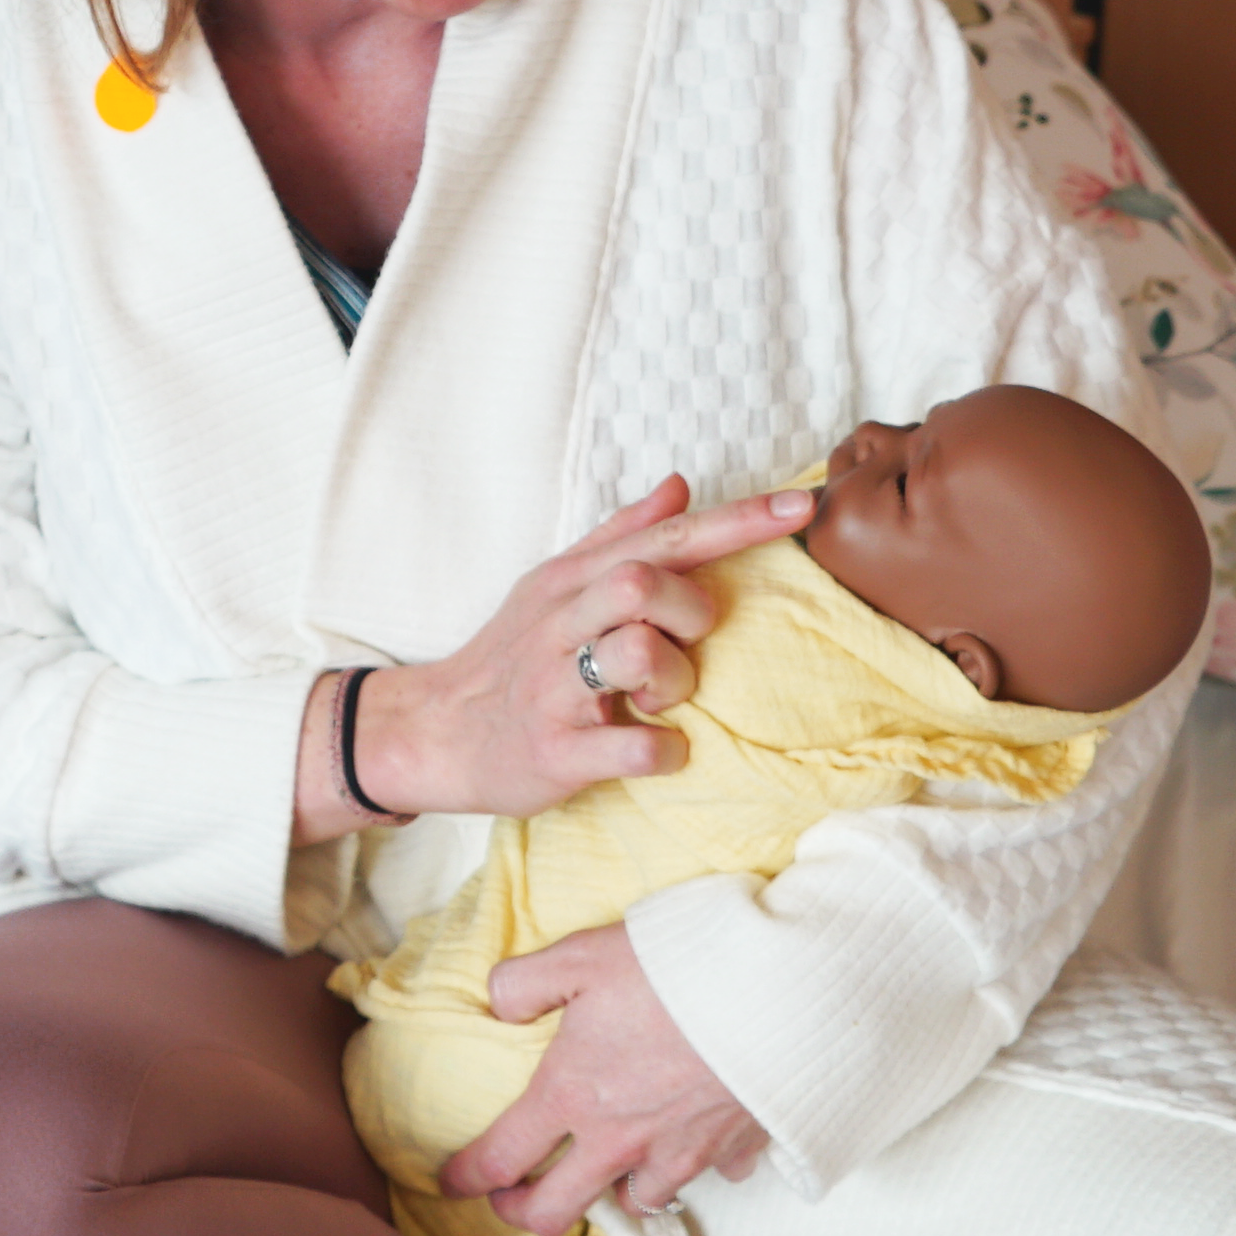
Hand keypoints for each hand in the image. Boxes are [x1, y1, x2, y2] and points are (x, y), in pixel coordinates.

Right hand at [345, 476, 810, 822]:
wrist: (433, 732)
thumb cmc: (510, 658)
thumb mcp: (554, 585)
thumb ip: (621, 536)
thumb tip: (682, 485)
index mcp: (572, 581)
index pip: (664, 536)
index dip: (738, 522)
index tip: (802, 507)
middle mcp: (560, 623)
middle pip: (645, 583)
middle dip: (690, 612)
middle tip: (683, 644)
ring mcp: (554, 687)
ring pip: (636, 654)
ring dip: (673, 681)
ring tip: (658, 701)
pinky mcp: (554, 750)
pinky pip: (632, 745)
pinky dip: (663, 749)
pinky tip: (658, 749)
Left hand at [440, 927, 770, 1235]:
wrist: (777, 990)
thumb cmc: (671, 968)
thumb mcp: (579, 955)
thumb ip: (524, 983)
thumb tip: (496, 1004)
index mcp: (571, 1094)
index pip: (500, 1158)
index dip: (465, 1177)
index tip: (450, 1182)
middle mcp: (620, 1140)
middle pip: (555, 1211)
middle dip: (522, 1213)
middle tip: (511, 1200)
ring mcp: (680, 1153)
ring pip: (634, 1203)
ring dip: (612, 1192)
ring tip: (605, 1172)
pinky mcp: (733, 1150)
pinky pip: (711, 1177)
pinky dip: (699, 1167)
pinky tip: (696, 1143)